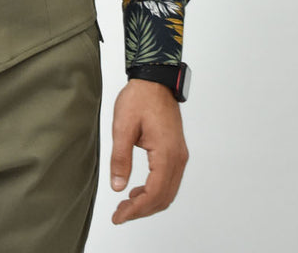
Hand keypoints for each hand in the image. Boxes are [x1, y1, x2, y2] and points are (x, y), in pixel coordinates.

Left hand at [109, 78, 188, 223]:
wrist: (155, 80)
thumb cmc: (139, 98)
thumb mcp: (122, 126)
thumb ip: (120, 158)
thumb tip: (117, 186)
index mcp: (166, 154)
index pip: (154, 194)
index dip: (136, 210)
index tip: (119, 216)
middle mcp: (177, 158)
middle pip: (164, 198)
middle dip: (142, 210)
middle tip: (120, 214)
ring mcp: (179, 155)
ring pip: (168, 191)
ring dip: (148, 202)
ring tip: (126, 204)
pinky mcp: (176, 151)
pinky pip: (169, 180)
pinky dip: (155, 191)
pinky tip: (137, 190)